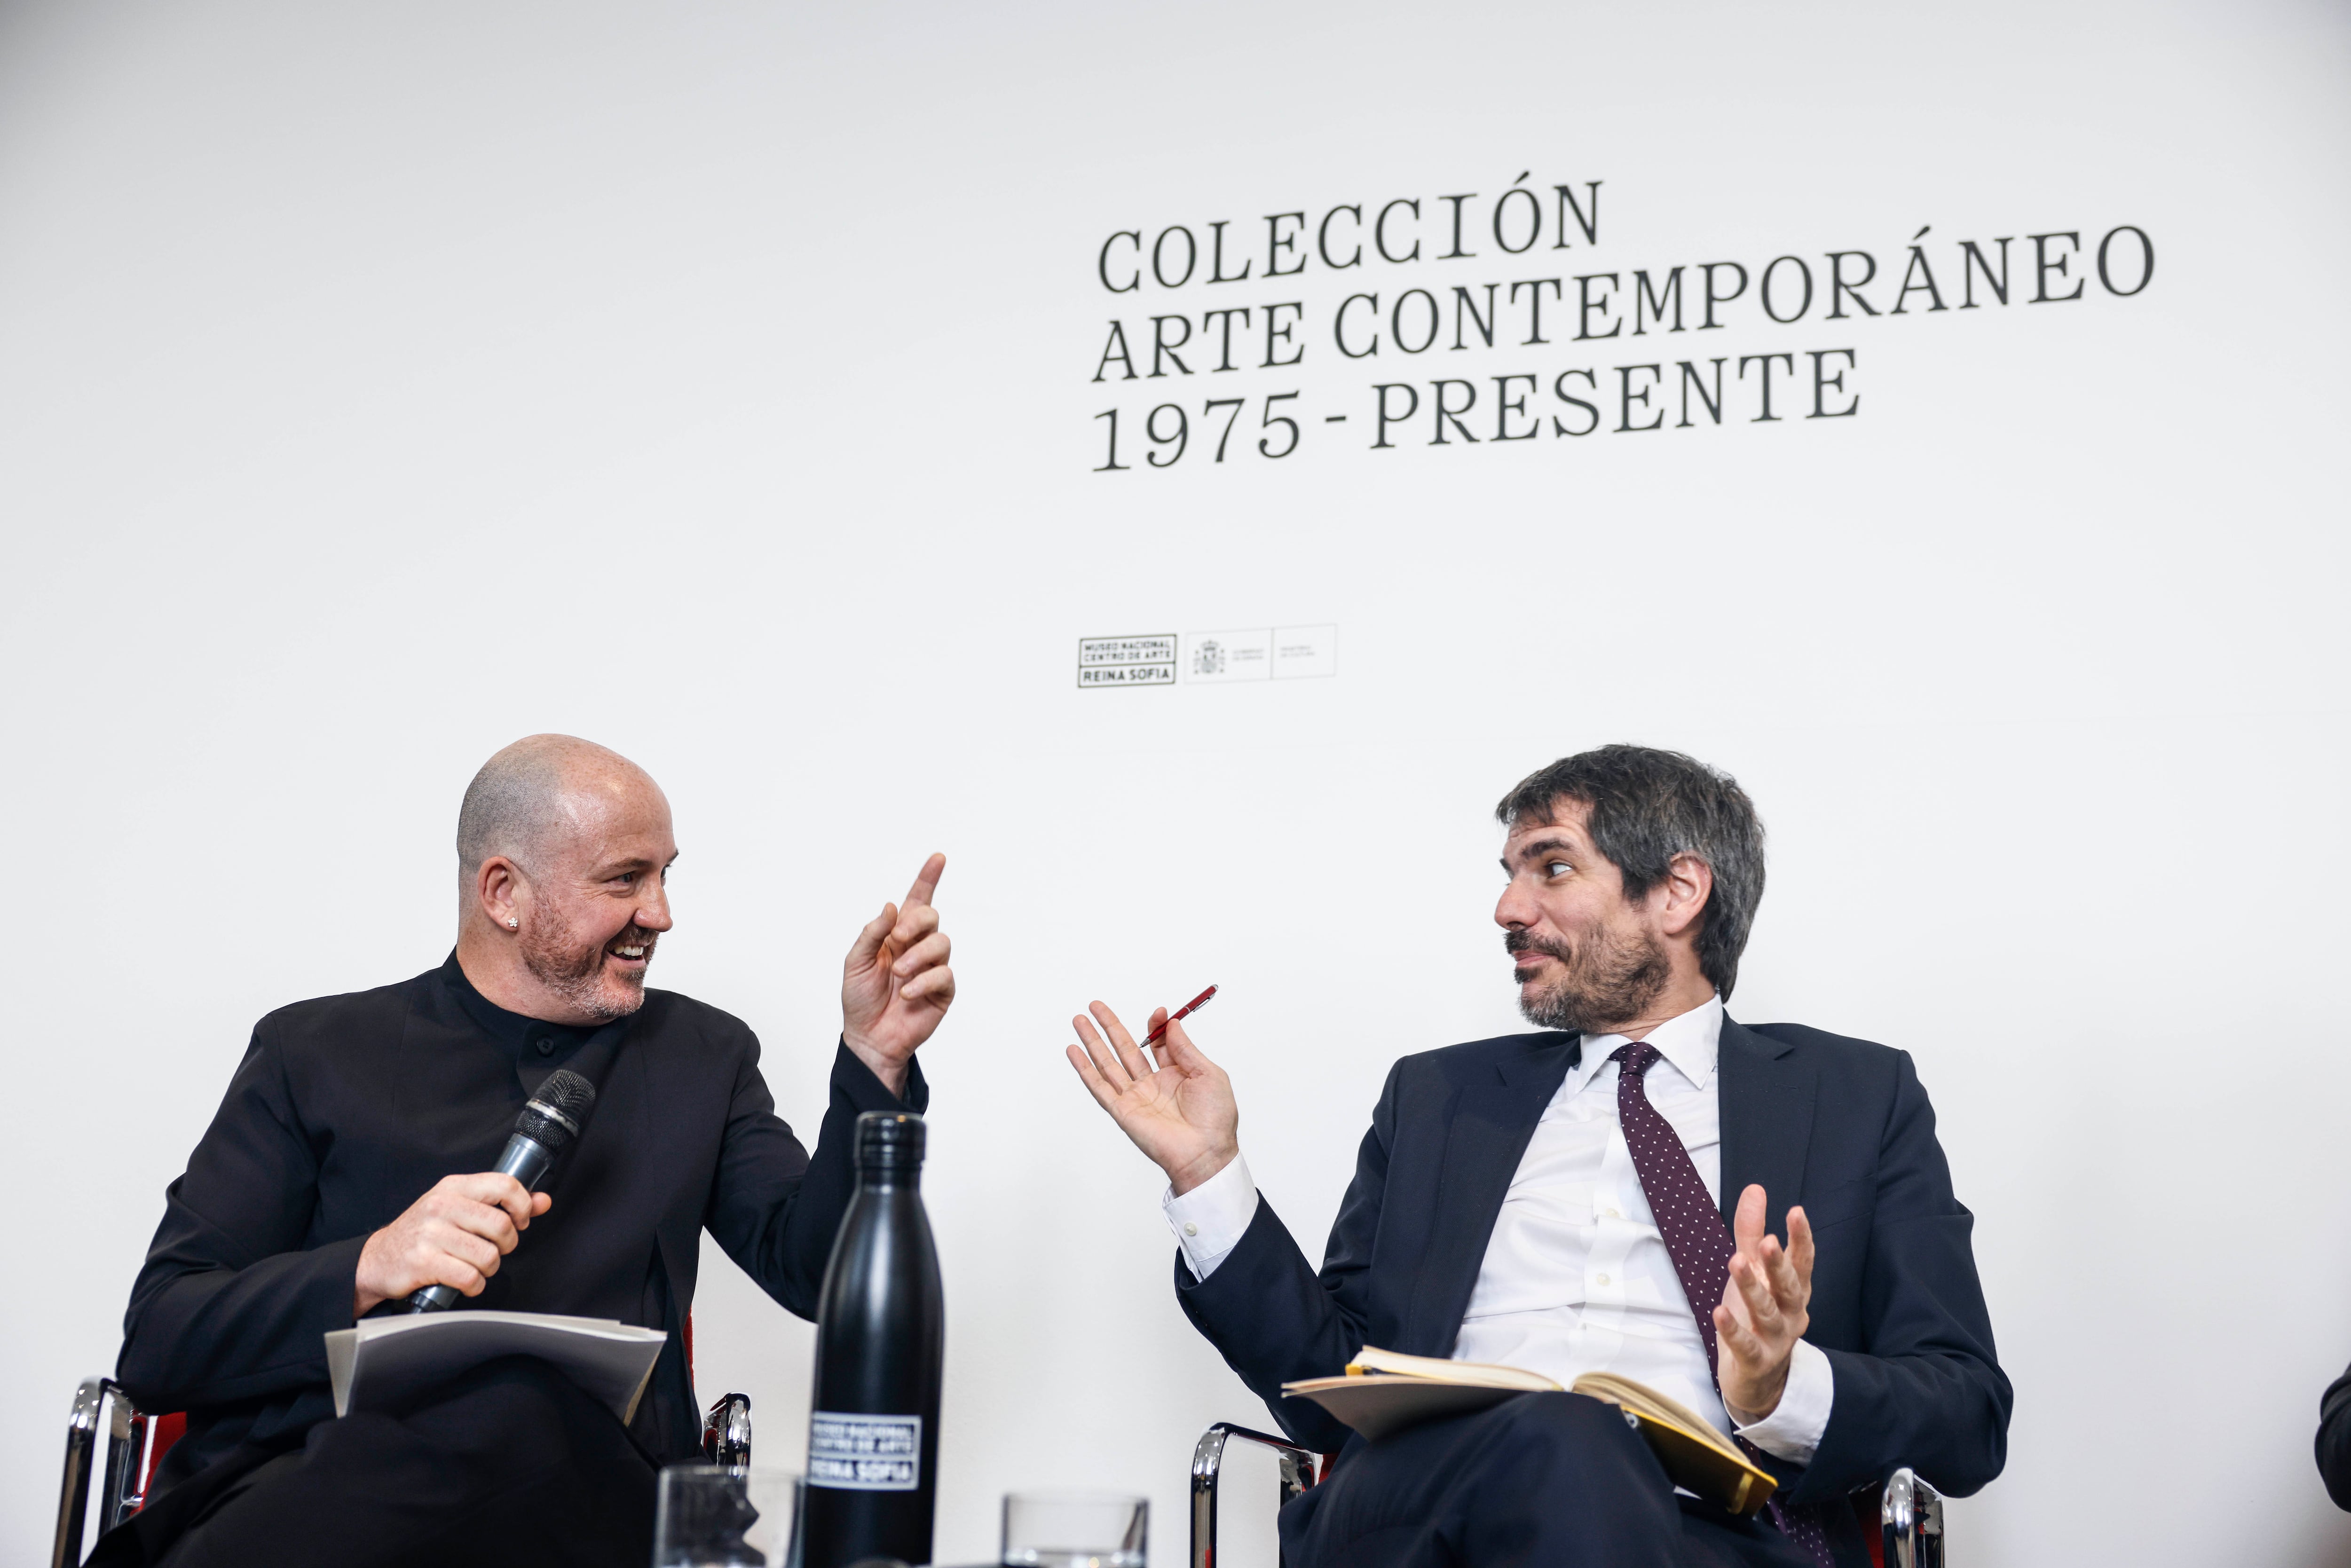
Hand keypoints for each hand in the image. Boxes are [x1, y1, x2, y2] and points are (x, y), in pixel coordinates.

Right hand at [353, 1173, 550, 1316]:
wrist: (378, 1259)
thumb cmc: (424, 1233)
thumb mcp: (461, 1208)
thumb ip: (503, 1203)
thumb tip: (544, 1201)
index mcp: (454, 1187)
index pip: (505, 1184)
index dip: (522, 1206)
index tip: (520, 1221)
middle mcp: (442, 1206)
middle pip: (501, 1225)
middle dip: (507, 1245)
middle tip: (495, 1249)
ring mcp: (431, 1234)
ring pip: (489, 1255)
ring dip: (490, 1268)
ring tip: (477, 1266)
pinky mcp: (424, 1262)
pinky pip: (470, 1277)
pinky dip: (475, 1285)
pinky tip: (466, 1281)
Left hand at [841, 853, 954, 1097]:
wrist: (868, 1037)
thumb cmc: (860, 999)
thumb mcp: (855, 962)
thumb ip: (873, 933)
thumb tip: (892, 907)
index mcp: (896, 936)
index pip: (916, 901)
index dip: (928, 879)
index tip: (938, 858)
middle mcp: (917, 947)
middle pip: (932, 916)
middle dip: (916, 923)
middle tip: (898, 939)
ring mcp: (932, 968)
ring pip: (942, 943)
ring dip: (918, 956)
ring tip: (899, 975)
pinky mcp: (942, 990)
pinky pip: (944, 974)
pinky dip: (924, 980)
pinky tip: (908, 993)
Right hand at [1065, 1002, 1238, 1195]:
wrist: (1205, 1152)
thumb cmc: (1214, 1119)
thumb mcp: (1208, 1074)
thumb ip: (1185, 1049)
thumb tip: (1171, 1023)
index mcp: (1176, 1075)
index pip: (1157, 1044)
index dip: (1156, 1026)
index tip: (1160, 1012)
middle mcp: (1152, 1085)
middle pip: (1125, 1049)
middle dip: (1110, 1026)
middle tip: (1096, 1006)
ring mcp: (1135, 1097)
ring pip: (1108, 1063)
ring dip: (1092, 1041)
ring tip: (1079, 1020)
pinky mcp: (1123, 1111)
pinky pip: (1099, 1086)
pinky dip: (1085, 1069)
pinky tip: (1074, 1052)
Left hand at [1714, 1184, 1814, 1424]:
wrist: (1760, 1377)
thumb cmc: (1757, 1315)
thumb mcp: (1753, 1271)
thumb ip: (1752, 1233)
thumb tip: (1755, 1189)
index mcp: (1794, 1290)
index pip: (1802, 1262)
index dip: (1801, 1238)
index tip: (1796, 1211)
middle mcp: (1791, 1314)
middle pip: (1788, 1287)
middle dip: (1778, 1265)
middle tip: (1768, 1241)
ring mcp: (1776, 1339)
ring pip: (1766, 1313)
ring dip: (1752, 1289)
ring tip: (1735, 1263)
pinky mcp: (1756, 1360)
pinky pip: (1745, 1345)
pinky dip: (1732, 1329)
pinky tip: (1718, 1311)